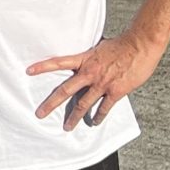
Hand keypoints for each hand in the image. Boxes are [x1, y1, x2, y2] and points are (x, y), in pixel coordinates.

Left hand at [28, 32, 165, 129]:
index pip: (58, 62)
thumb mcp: (100, 46)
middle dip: (51, 104)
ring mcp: (102, 83)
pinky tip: (94, 122)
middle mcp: (89, 73)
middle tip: (40, 114)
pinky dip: (99, 116)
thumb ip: (91, 55)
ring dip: (74, 117)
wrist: (140, 44)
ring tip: (67, 127)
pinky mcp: (115, 91)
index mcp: (84, 59)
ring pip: (83, 104)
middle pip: (65, 90)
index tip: (28, 71)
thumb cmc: (123, 43)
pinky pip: (104, 108)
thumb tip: (87, 55)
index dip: (42, 66)